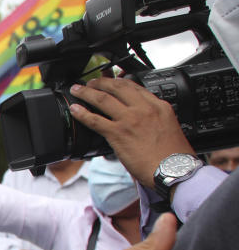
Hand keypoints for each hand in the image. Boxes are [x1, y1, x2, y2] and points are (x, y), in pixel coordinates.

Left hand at [68, 78, 195, 188]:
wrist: (174, 170)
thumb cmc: (174, 156)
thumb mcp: (169, 126)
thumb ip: (154, 118)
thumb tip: (141, 120)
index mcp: (159, 106)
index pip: (135, 86)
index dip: (119, 81)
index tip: (110, 79)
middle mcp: (144, 109)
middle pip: (118, 87)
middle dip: (101, 82)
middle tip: (91, 82)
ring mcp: (130, 120)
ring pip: (103, 99)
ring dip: (87, 92)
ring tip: (77, 90)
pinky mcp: (119, 133)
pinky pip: (95, 120)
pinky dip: (82, 113)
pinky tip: (74, 109)